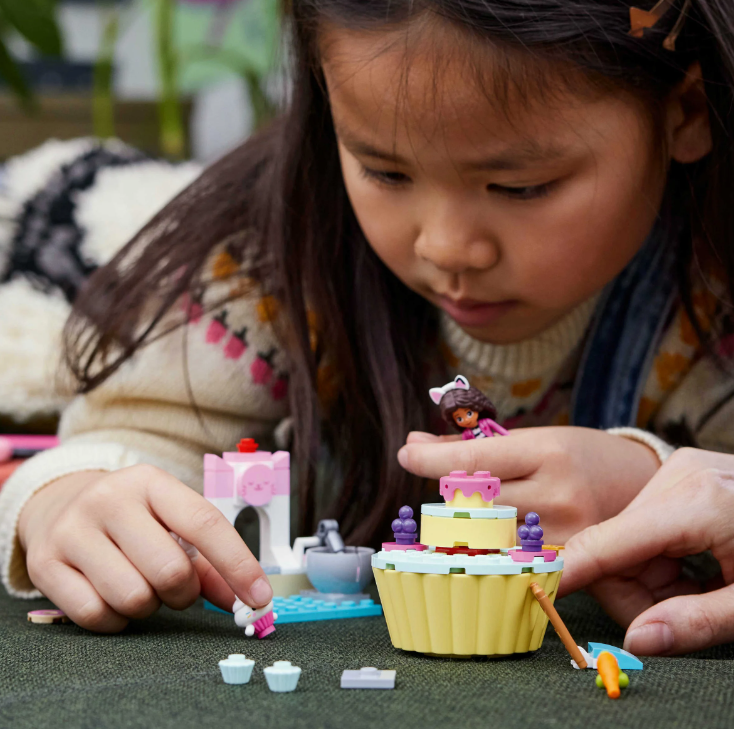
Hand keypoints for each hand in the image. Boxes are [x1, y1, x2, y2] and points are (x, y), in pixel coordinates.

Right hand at [18, 465, 271, 632]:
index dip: (237, 564)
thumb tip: (246, 597)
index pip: (203, 523)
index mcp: (151, 482)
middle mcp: (110, 499)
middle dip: (183, 593)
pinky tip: (111, 597)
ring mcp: (73, 530)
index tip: (259, 596)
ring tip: (141, 586)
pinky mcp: (45, 564)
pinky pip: (96, 615)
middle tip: (177, 589)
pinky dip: (115, 619)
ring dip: (148, 606)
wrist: (58, 503)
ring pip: (133, 598)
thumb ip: (210, 561)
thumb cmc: (131, 518)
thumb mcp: (170, 521)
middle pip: (169, 571)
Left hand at [398, 427, 659, 543]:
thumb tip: (414, 442)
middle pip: (473, 503)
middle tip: (445, 490)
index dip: (429, 459)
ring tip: (468, 513)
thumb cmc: (579, 455)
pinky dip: (492, 551)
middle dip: (448, 497)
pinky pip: (513, 562)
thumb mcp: (533, 438)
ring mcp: (565, 534)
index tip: (406, 454)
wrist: (641, 483)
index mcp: (546, 452)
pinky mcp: (572, 564)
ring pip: (488, 537)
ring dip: (465, 527)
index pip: (472, 460)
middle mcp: (556, 495)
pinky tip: (487, 540)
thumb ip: (474, 446)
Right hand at [559, 448, 733, 655]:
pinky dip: (659, 553)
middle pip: (619, 541)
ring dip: (648, 570)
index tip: (532, 587)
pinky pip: (646, 521)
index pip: (610, 541)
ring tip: (697, 586)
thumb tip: (636, 643)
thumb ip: (696, 623)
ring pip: (629, 533)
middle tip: (672, 615)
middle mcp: (678, 475)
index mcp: (696, 502)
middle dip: (635, 584)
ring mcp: (680, 469)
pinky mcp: (682, 473)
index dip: (570, 569)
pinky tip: (693, 564)